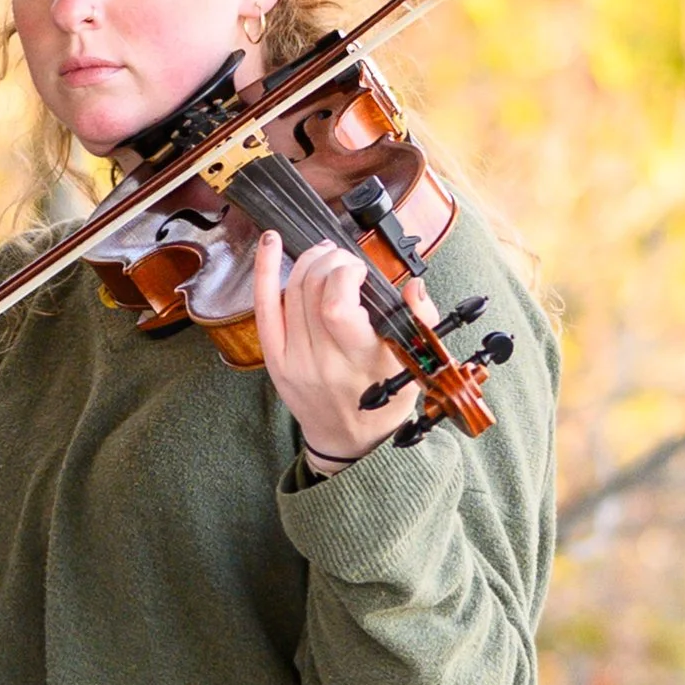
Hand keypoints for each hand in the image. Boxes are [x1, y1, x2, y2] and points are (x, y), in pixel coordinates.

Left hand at [251, 232, 430, 468]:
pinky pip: (264, 308)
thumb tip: (414, 286)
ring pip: (291, 291)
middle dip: (330, 261)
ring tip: (324, 255)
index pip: (337, 307)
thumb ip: (421, 322)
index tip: (362, 271)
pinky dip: (264, 271)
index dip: (345, 275)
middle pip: (312, 290)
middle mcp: (323, 361)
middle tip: (345, 260)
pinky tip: (270, 243)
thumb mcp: (414, 365)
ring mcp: (293, 361)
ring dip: (307, 262)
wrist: (348, 441)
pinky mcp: (274, 360)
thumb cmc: (384, 402)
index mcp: (360, 363)